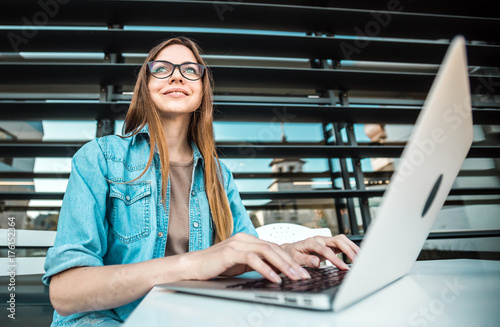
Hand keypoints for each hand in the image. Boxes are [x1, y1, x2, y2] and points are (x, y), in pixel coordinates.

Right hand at [182, 233, 311, 282]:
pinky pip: (253, 259)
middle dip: (291, 263)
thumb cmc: (216, 266)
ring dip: (283, 265)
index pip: (274, 247)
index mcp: (248, 240)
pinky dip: (266, 269)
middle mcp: (244, 238)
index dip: (289, 259)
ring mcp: (237, 243)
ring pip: (267, 251)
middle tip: (304, 275)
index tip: (302, 271)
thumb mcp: (241, 265)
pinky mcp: (230, 252)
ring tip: (294, 277)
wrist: (193, 266)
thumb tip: (277, 272)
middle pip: (274, 248)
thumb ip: (257, 264)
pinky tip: (275, 279)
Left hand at [280, 235, 359, 269]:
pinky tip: (355, 256)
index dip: (336, 259)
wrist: (289, 249)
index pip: (326, 250)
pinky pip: (342, 244)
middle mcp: (320, 239)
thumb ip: (306, 259)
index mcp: (311, 242)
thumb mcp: (295, 258)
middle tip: (356, 262)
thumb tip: (316, 262)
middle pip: (338, 240)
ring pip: (342, 240)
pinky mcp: (329, 244)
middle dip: (348, 250)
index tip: (344, 267)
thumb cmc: (291, 254)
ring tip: (360, 258)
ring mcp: (325, 240)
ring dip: (352, 247)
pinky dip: (350, 248)